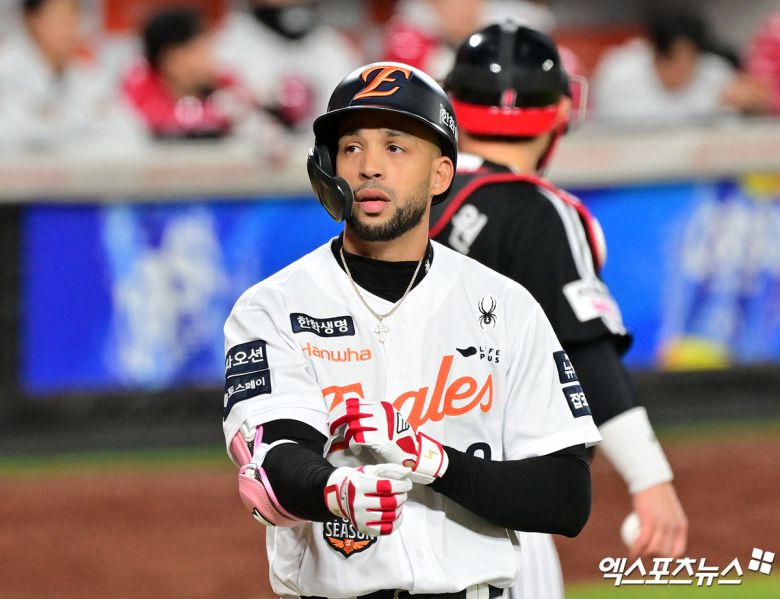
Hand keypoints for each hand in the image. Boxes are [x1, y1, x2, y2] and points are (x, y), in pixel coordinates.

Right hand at [323, 464, 411, 536]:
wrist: (340, 495)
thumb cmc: (358, 481)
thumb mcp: (370, 470)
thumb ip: (390, 469)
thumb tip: (407, 471)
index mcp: (359, 485)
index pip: (387, 487)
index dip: (402, 485)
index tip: (407, 483)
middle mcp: (358, 503)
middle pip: (390, 502)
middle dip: (402, 497)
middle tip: (403, 493)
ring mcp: (360, 518)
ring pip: (390, 516)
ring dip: (400, 508)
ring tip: (399, 503)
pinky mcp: (363, 529)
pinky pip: (386, 530)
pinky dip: (397, 522)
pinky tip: (398, 514)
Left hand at [329, 398, 448, 483]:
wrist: (416, 454)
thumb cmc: (399, 440)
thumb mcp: (387, 421)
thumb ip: (372, 416)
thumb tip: (349, 415)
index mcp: (382, 407)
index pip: (353, 402)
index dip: (339, 409)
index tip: (333, 417)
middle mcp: (381, 413)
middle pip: (349, 411)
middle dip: (337, 419)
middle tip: (332, 428)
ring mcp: (381, 425)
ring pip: (352, 424)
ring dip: (345, 433)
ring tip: (345, 439)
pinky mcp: (380, 439)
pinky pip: (357, 437)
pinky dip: (353, 443)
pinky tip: (356, 448)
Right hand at [629, 482, 687, 558]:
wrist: (649, 480)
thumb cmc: (656, 494)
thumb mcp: (668, 509)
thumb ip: (668, 522)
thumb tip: (663, 535)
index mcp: (681, 525)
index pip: (677, 551)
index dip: (668, 557)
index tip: (657, 557)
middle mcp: (673, 527)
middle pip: (665, 553)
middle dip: (655, 558)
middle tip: (644, 554)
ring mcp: (662, 524)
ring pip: (654, 549)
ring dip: (644, 556)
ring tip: (636, 553)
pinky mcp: (649, 521)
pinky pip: (642, 541)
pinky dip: (636, 549)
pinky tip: (631, 554)